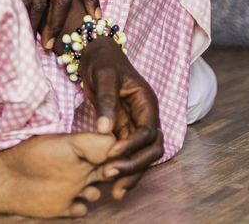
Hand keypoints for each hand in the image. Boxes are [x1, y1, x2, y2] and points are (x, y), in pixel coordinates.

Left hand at [79, 39, 162, 200]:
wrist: (97, 55)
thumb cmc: (103, 62)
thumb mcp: (105, 77)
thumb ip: (106, 102)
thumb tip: (104, 131)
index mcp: (147, 103)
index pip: (147, 132)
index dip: (132, 145)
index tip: (111, 153)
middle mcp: (147, 117)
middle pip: (151, 149)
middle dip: (134, 165)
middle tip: (109, 175)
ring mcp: (137, 125)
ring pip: (143, 156)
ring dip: (131, 173)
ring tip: (114, 191)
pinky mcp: (125, 131)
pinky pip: (129, 154)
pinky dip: (123, 168)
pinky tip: (112, 183)